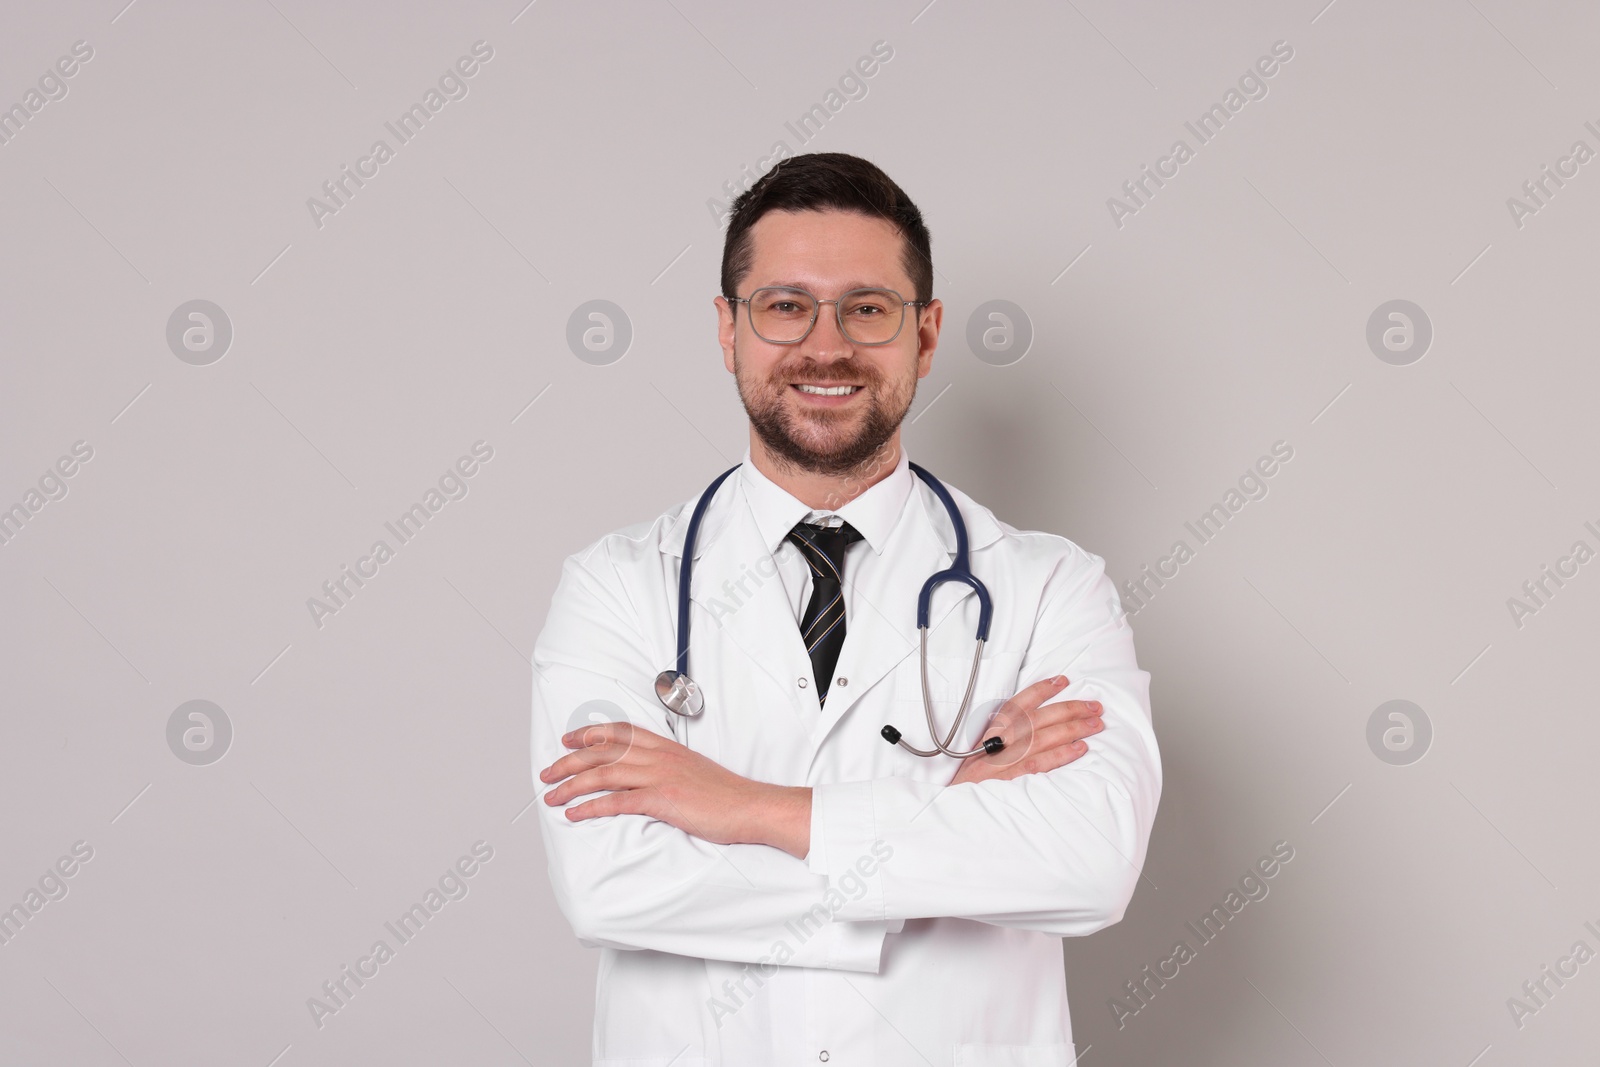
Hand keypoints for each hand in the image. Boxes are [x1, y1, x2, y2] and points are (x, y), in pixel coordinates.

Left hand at [538, 722, 810, 855]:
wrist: (750, 806)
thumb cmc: (725, 795)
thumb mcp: (693, 770)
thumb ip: (668, 767)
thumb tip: (648, 776)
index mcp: (665, 747)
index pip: (620, 731)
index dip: (590, 734)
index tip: (568, 739)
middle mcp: (658, 756)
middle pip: (602, 752)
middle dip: (568, 761)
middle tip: (547, 773)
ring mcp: (659, 776)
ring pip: (602, 774)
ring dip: (570, 786)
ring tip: (551, 797)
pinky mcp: (662, 799)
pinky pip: (616, 801)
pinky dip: (590, 807)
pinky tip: (574, 814)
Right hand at [948, 675, 1103, 786]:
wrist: (954, 812)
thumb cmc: (969, 786)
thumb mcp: (979, 757)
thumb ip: (1001, 740)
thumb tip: (1035, 727)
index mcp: (988, 734)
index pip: (1016, 704)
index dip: (1040, 690)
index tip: (1062, 681)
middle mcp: (995, 744)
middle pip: (1036, 718)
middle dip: (1068, 709)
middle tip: (1094, 707)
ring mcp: (1001, 762)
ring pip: (1041, 737)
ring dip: (1072, 729)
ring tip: (1095, 724)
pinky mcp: (1008, 781)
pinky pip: (1039, 763)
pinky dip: (1060, 754)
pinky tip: (1079, 748)